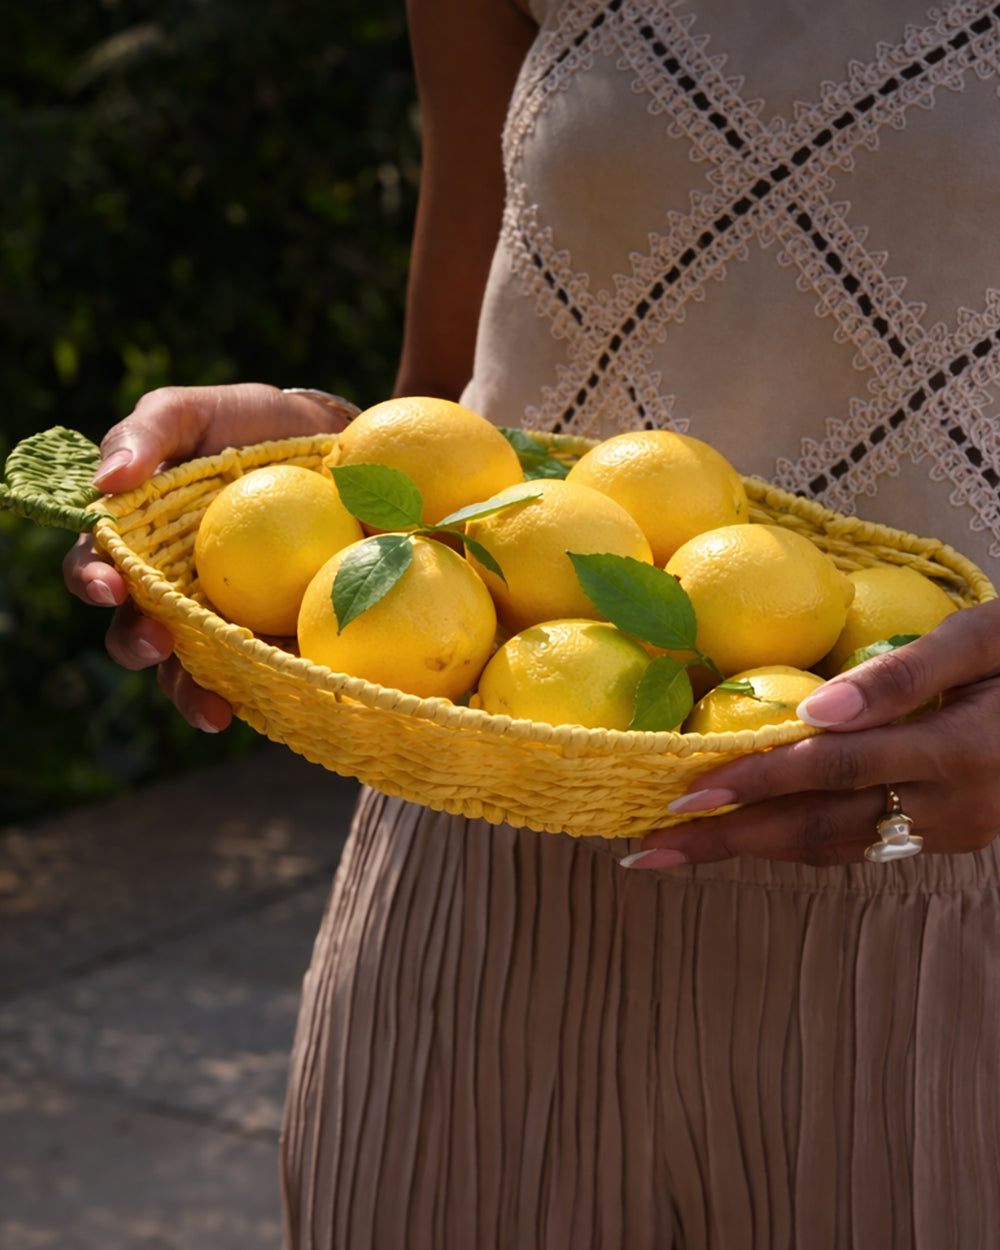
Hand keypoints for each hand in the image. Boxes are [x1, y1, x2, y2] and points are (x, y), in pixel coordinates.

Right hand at [62, 382, 354, 732]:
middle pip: (137, 632)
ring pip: (194, 670)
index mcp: (138, 544)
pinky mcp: (276, 637)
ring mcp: (224, 619)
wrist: (332, 445)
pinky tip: (276, 700)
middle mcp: (172, 591)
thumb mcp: (193, 413)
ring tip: (212, 710)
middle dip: (138, 646)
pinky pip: (262, 673)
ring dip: (193, 694)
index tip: (111, 586)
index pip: (98, 569)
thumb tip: (106, 481)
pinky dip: (263, 692)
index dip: (92, 581)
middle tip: (158, 643)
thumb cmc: (248, 425)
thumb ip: (146, 433)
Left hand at [622, 597, 999, 867]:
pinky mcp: (948, 835)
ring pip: (834, 845)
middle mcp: (951, 806)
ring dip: (752, 848)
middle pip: (816, 828)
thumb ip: (905, 674)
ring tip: (680, 850)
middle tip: (645, 854)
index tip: (682, 795)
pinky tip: (751, 836)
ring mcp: (951, 831)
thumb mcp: (985, 638)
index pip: (833, 770)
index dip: (754, 782)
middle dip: (726, 842)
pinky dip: (798, 840)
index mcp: (960, 751)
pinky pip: (860, 842)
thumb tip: (819, 707)